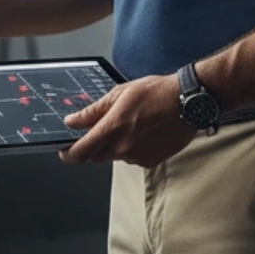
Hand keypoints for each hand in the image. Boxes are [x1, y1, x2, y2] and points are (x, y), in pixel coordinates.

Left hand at [59, 74, 196, 167]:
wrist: (188, 102)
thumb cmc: (156, 92)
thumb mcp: (121, 93)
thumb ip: (94, 111)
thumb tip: (72, 121)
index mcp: (113, 128)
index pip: (80, 152)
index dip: (68, 153)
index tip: (65, 150)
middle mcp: (123, 147)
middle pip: (96, 157)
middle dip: (94, 147)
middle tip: (104, 129)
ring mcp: (138, 156)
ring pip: (116, 157)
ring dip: (117, 146)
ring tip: (133, 125)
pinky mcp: (151, 161)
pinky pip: (134, 158)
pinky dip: (134, 148)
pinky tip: (145, 132)